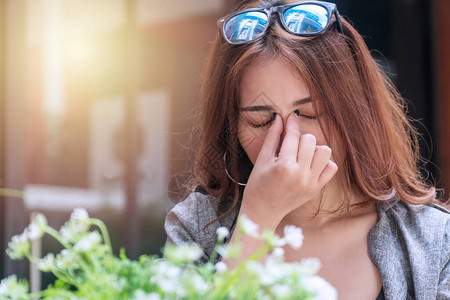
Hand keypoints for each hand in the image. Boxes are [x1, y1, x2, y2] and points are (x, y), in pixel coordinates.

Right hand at [240, 112, 337, 229]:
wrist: (263, 211)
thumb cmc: (257, 185)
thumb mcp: (262, 160)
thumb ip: (272, 138)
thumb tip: (279, 118)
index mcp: (284, 166)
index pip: (293, 136)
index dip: (291, 123)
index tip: (291, 117)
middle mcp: (300, 174)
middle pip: (310, 140)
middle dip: (300, 138)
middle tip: (290, 145)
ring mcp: (311, 183)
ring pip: (325, 152)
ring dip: (314, 149)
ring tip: (302, 154)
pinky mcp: (316, 189)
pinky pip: (331, 168)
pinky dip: (323, 162)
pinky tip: (310, 164)